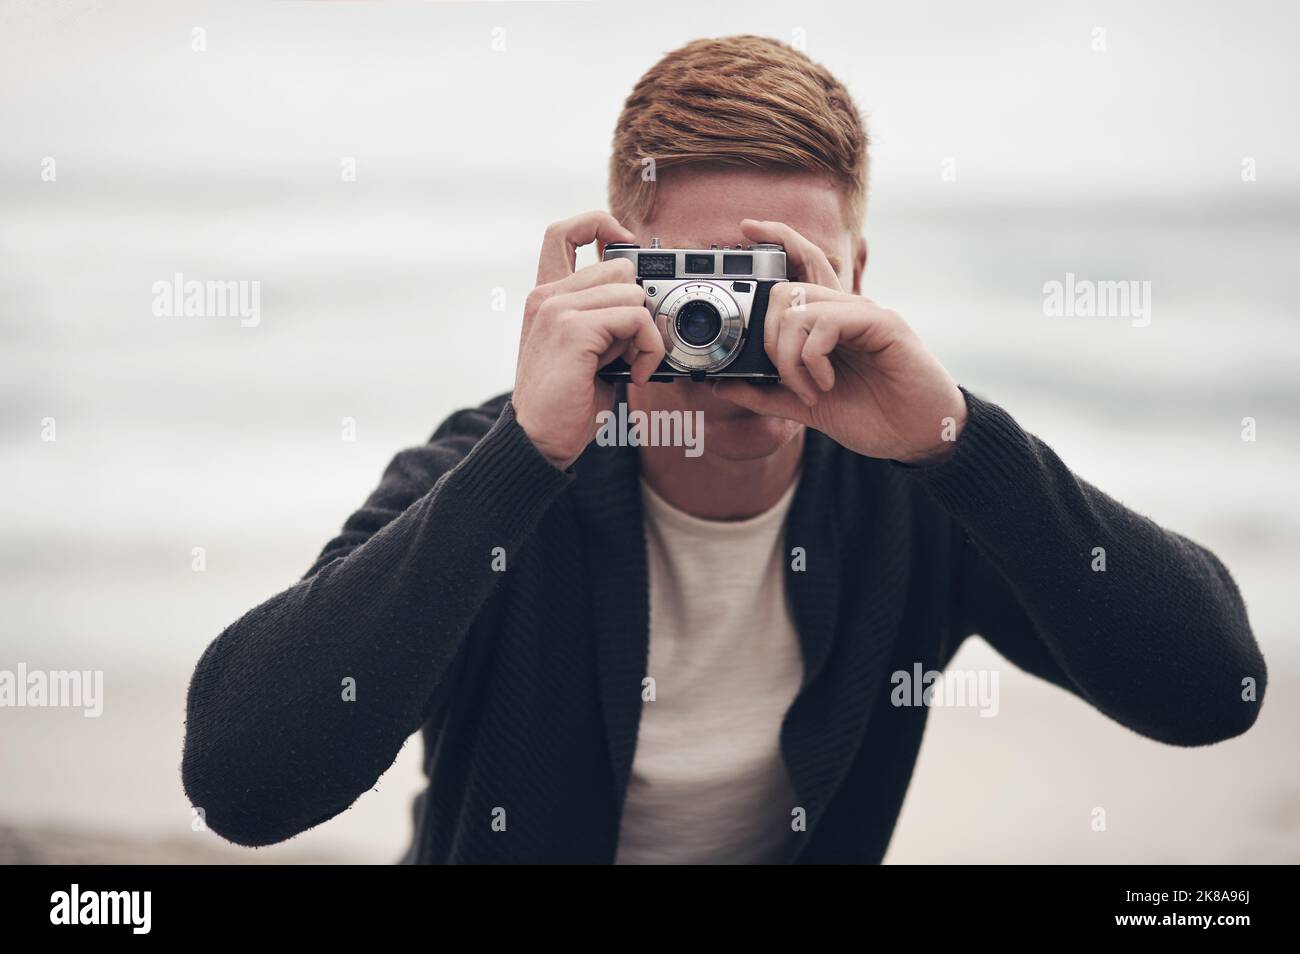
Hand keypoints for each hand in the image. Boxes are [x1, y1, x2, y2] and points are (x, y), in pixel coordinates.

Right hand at [512, 211, 665, 469]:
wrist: (539, 441)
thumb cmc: (566, 401)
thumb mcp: (586, 348)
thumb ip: (604, 316)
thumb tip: (646, 298)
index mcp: (544, 295)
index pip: (564, 231)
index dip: (600, 224)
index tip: (627, 245)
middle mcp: (546, 295)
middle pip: (620, 266)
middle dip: (638, 304)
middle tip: (631, 347)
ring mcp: (557, 309)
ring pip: (633, 292)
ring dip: (646, 332)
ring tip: (631, 364)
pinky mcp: (573, 330)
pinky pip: (636, 318)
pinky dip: (649, 349)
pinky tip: (636, 374)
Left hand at [712, 219, 966, 463]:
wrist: (920, 437)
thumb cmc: (874, 417)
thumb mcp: (806, 406)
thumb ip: (766, 393)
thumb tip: (720, 384)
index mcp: (827, 323)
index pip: (795, 270)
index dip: (774, 241)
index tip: (747, 226)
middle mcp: (844, 311)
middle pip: (784, 289)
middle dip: (766, 337)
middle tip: (781, 377)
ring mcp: (864, 314)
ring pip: (799, 307)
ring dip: (788, 357)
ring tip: (807, 389)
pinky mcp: (882, 324)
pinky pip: (826, 322)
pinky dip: (812, 358)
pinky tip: (824, 384)